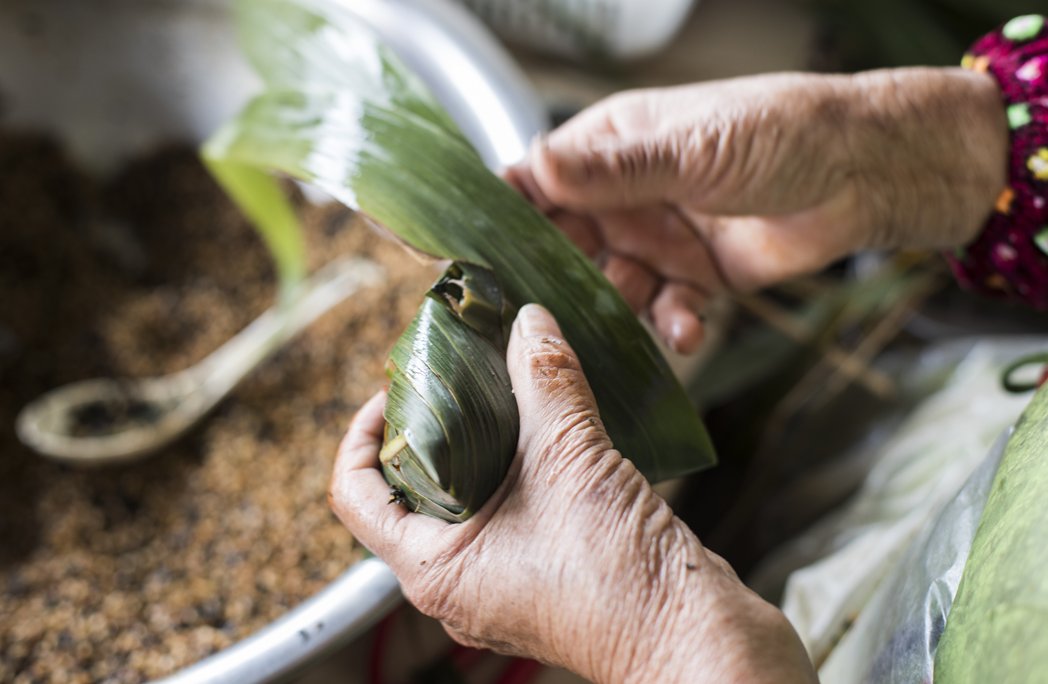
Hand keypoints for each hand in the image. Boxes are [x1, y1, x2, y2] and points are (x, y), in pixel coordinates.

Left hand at [330, 304, 815, 682]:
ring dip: (480, 439)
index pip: (355, 494)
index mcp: (434, 568)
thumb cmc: (621, 581)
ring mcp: (500, 578)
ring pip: (467, 496)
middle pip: (411, 489)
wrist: (696, 639)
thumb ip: (545, 381)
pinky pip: (511, 506)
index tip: (396, 389)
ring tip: (501, 385)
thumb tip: (529, 321)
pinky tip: (547, 421)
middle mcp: (458, 579)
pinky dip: (518, 461)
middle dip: (429, 426)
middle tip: (455, 373)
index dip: (364, 432)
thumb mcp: (571, 462)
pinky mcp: (543, 570)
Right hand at [506, 67, 1006, 353]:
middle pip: (564, 241)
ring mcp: (659, 237)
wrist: (862, 173)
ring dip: (617, 304)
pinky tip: (688, 328)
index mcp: (613, 145)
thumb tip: (534, 166)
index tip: (476, 252)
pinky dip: (671, 323)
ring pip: (609, 284)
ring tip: (639, 307)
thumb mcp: (692, 149)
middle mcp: (627, 194)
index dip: (506, 213)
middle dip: (555, 274)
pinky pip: (663, 309)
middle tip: (541, 308)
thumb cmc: (782, 133)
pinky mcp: (693, 277)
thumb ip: (616, 170)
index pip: (538, 179)